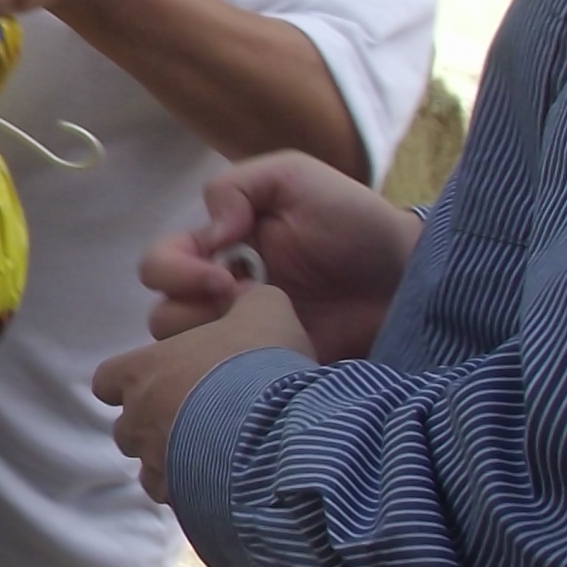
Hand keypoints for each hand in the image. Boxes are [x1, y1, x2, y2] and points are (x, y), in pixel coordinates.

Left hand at [94, 283, 312, 502]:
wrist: (281, 430)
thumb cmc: (261, 365)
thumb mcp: (264, 311)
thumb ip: (246, 302)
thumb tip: (248, 295)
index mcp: (141, 372)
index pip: (108, 380)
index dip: (131, 381)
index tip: (161, 382)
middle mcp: (137, 418)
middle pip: (130, 425)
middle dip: (156, 423)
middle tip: (200, 417)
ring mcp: (154, 463)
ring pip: (150, 465)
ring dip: (173, 459)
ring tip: (215, 452)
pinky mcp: (178, 500)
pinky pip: (175, 496)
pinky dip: (192, 491)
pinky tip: (225, 480)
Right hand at [141, 152, 421, 359]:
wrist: (407, 277)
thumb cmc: (352, 222)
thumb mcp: (293, 178)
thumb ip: (236, 187)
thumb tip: (208, 233)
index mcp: (218, 251)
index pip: (159, 264)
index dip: (175, 272)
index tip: (223, 275)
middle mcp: (222, 297)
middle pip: (162, 315)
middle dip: (191, 311)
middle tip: (241, 306)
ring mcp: (244, 339)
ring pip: (185, 357)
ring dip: (211, 345)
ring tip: (261, 334)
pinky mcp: (269, 373)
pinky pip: (228, 388)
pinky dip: (238, 377)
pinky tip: (276, 358)